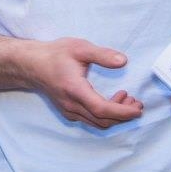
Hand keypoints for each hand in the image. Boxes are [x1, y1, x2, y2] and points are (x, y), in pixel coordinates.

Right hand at [24, 37, 142, 129]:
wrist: (32, 64)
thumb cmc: (56, 54)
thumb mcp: (80, 48)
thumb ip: (102, 55)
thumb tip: (123, 61)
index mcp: (75, 90)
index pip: (103, 109)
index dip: (123, 112)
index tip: (138, 108)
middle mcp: (71, 105)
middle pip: (103, 120)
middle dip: (124, 115)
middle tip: (136, 101)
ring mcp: (69, 111)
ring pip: (97, 123)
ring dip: (115, 116)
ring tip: (127, 100)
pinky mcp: (68, 112)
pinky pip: (90, 121)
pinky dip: (105, 116)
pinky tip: (111, 102)